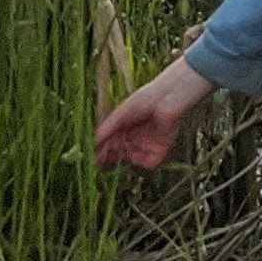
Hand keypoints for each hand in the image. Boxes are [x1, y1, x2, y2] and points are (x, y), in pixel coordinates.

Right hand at [94, 59, 214, 170]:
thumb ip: (106, 129)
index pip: (111, 145)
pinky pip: (148, 163)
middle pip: (119, 154)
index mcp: (126, 129)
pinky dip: (140, 161)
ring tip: (118, 152)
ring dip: (124, 158)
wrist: (168, 97)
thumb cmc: (144, 100)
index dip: (102, 151)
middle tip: (102, 160)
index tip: (93, 156)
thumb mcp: (121, 114)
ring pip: (131, 159)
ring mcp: (147, 145)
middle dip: (110, 158)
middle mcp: (135, 138)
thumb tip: (93, 144)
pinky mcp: (160, 150)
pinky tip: (134, 154)